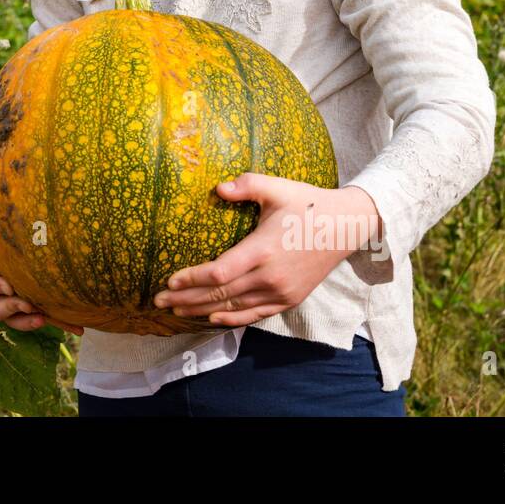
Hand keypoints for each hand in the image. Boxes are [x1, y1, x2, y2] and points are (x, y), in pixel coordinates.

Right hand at [0, 208, 83, 335]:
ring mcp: (12, 296)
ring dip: (27, 323)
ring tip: (43, 318)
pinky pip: (44, 315)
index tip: (8, 286)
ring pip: (14, 319)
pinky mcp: (33, 300)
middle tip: (27, 306)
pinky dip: (60, 323)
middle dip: (9, 310)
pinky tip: (78, 328)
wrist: (10, 227)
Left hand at [152, 173, 380, 326]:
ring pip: (234, 307)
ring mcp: (281, 292)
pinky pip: (255, 314)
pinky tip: (212, 318)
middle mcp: (271, 276)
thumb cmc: (307, 204)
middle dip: (186, 299)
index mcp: (263, 249)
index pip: (220, 272)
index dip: (192, 279)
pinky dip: (231, 318)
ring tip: (176, 311)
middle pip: (220, 294)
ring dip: (202, 311)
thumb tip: (218, 188)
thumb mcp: (277, 187)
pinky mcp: (290, 299)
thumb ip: (246, 185)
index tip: (170, 280)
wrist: (345, 227)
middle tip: (159, 300)